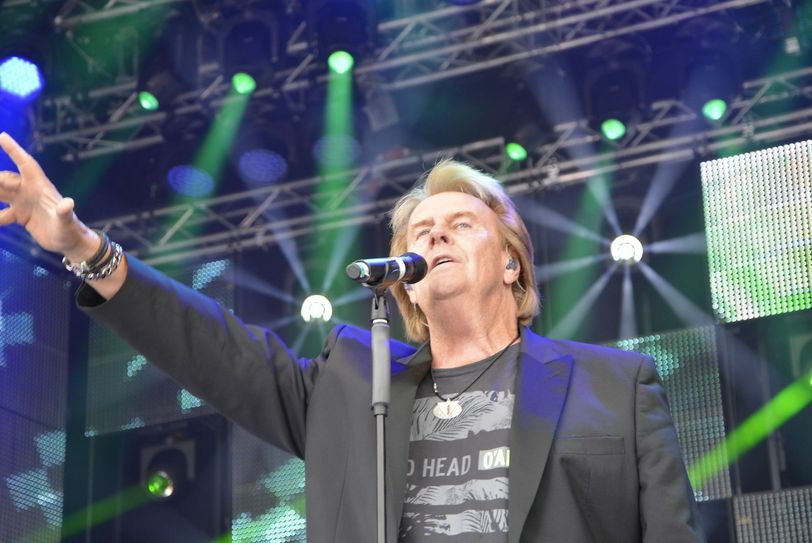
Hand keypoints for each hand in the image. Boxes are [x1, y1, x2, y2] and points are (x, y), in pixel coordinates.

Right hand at [0, 132, 96, 258]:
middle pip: (5, 178)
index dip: (14, 150)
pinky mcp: (20, 215)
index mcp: (40, 187)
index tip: (2, 136)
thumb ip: (65, 213)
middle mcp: (30, 192)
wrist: (70, 243)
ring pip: (0, 193)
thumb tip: (68, 203)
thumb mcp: (67, 222)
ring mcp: (24, 203)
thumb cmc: (70, 230)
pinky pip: (0, 213)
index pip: (25, 164)